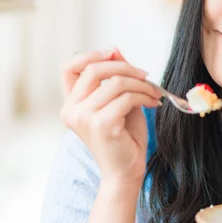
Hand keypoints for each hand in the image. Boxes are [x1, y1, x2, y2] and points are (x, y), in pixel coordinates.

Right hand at [60, 49, 161, 185]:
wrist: (126, 172)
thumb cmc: (123, 137)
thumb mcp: (117, 100)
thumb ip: (114, 78)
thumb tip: (115, 50)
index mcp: (70, 103)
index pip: (68, 67)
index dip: (91, 54)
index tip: (115, 54)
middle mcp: (71, 110)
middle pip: (94, 69)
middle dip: (125, 67)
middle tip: (145, 75)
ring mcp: (84, 118)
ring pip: (116, 83)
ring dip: (141, 84)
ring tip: (153, 93)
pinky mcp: (101, 125)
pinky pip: (127, 97)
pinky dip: (145, 96)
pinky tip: (153, 103)